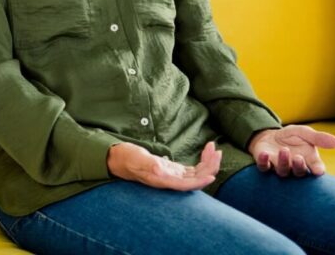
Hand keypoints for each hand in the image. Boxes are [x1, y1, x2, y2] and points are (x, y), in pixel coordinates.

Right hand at [107, 140, 221, 190]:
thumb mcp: (137, 158)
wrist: (118, 158)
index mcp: (162, 181)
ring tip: (214, 148)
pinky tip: (206, 150)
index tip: (212, 175)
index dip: (200, 182)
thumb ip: (149, 165)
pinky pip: (193, 168)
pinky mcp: (173, 170)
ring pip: (197, 174)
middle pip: (195, 179)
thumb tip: (161, 170)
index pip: (185, 185)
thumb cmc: (126, 158)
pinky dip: (202, 160)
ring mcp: (173, 176)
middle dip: (209, 167)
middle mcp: (170, 181)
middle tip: (216, 151)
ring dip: (208, 163)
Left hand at [248, 125, 334, 176]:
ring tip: (284, 151)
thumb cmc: (291, 137)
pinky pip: (264, 167)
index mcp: (308, 161)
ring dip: (283, 162)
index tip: (318, 170)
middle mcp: (294, 167)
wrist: (270, 136)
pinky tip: (264, 154)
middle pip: (298, 173)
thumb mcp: (305, 133)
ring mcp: (279, 167)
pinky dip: (264, 162)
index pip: (315, 169)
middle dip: (299, 166)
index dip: (317, 170)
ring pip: (282, 172)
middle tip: (299, 158)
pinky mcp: (265, 164)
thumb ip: (319, 138)